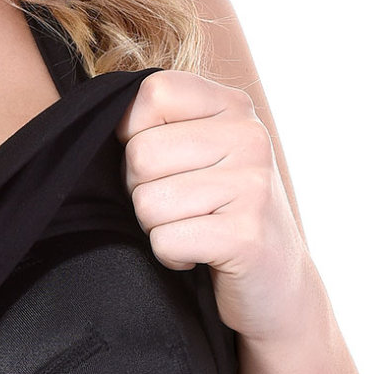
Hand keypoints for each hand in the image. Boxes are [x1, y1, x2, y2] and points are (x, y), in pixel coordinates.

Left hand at [114, 70, 320, 343]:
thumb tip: (97, 119)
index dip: (133, 133)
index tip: (161, 162)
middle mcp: (250, 137)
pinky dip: (171, 257)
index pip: (152, 92)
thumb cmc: (217, 210)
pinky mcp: (247, 236)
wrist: (276, 281)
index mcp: (234, 106)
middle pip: (141, 154)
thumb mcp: (199, 150)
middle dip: (142, 190)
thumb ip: (159, 124)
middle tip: (180, 206)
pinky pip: (165, 241)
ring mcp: (253, 185)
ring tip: (193, 229)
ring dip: (157, 227)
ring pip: (147, 203)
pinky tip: (200, 255)